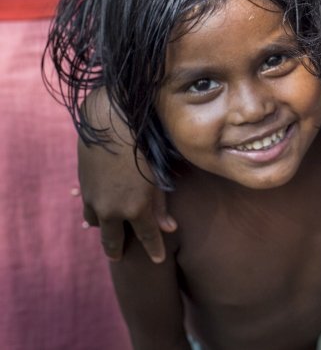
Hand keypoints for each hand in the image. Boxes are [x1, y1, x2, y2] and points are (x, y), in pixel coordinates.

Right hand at [77, 92, 176, 262]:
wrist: (110, 127)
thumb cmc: (143, 148)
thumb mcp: (158, 178)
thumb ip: (161, 205)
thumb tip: (169, 229)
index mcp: (136, 209)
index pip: (147, 238)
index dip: (154, 251)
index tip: (158, 260)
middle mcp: (112, 211)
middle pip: (113, 241)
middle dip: (117, 250)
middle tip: (119, 257)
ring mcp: (94, 202)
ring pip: (97, 225)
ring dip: (104, 228)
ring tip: (110, 230)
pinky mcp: (84, 190)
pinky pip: (88, 209)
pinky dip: (94, 212)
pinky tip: (97, 211)